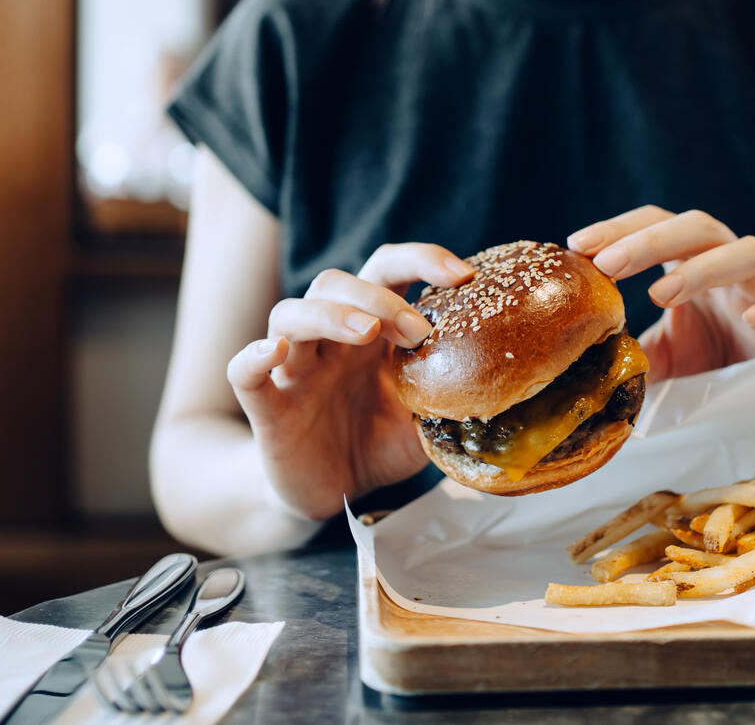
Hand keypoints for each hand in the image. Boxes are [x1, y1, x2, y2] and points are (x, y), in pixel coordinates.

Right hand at [223, 243, 472, 520]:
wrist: (331, 494)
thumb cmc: (377, 444)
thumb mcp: (427, 420)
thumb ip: (454, 398)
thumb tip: (511, 395)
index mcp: (371, 332)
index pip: (387, 271)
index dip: (420, 259)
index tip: (462, 275)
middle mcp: (329, 340)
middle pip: (336, 283)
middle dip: (381, 298)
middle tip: (421, 332)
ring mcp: (294, 369)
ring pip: (290, 314)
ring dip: (330, 314)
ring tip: (365, 332)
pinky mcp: (266, 406)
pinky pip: (243, 372)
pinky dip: (253, 356)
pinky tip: (273, 353)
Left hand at [568, 206, 754, 379]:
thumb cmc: (710, 363)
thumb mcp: (660, 357)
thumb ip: (627, 351)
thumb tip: (578, 367)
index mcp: (693, 260)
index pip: (656, 223)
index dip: (619, 228)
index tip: (578, 246)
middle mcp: (731, 263)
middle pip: (698, 227)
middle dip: (650, 241)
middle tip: (607, 264)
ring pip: (748, 252)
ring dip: (703, 268)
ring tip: (660, 295)